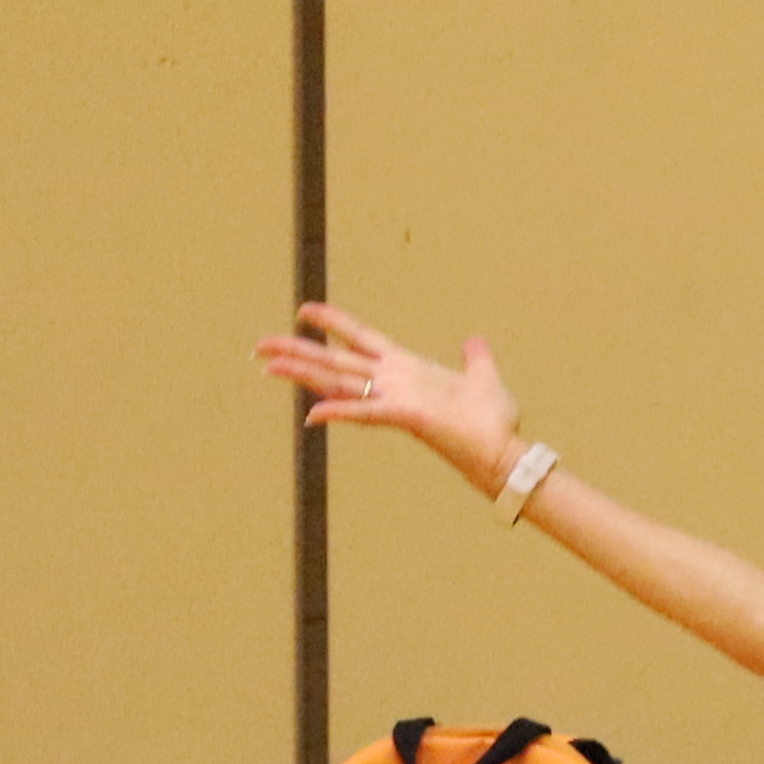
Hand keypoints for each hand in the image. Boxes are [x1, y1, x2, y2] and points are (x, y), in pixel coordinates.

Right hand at [256, 300, 525, 489]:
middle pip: (335, 360)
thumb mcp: (485, 378)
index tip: (305, 310)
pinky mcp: (406, 417)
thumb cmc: (494, 423)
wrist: (504, 452)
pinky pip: (366, 412)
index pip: (362, 339)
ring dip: (303, 373)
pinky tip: (310, 415)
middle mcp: (393, 382)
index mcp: (407, 368)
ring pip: (339, 382)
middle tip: (259, 345)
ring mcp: (396, 399)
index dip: (334, 323)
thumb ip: (475, 359)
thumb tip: (474, 341)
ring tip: (267, 366)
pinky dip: (340, 412)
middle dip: (297, 351)